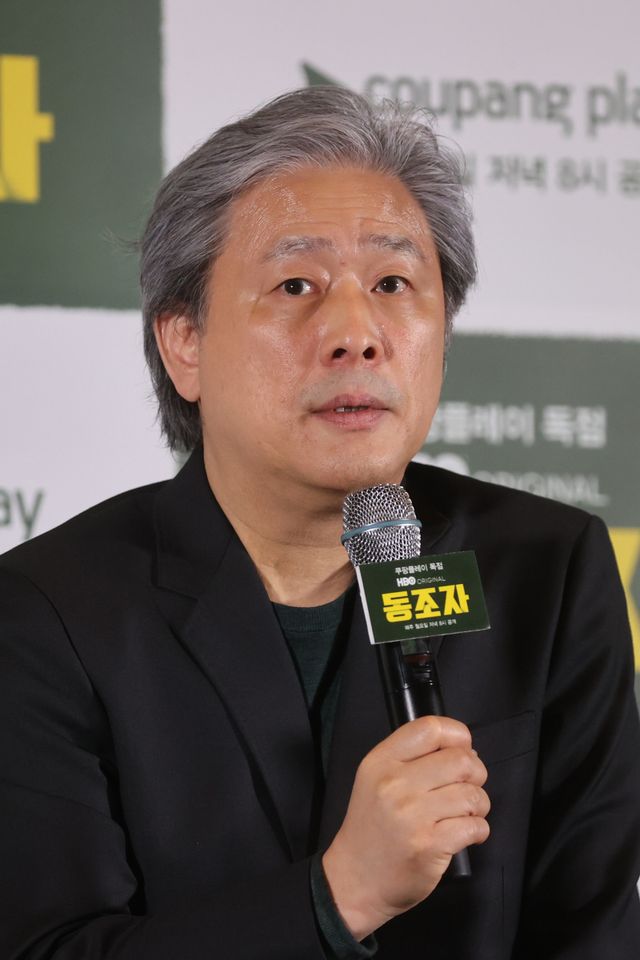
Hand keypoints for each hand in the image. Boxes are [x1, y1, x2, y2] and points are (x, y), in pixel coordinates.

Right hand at [322, 715, 489, 940]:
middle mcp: (395, 784)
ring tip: (464, 813)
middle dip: (476, 774)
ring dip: (478, 805)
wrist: (355, 879)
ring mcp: (412, 815)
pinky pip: (475, 826)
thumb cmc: (372, 828)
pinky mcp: (430, 845)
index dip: (457, 735)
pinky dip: (478, 830)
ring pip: (472, 794)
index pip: (430, 728)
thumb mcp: (376, 779)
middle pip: (461, 760)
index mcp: (381, 762)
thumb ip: (412, 758)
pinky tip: (463, 833)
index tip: (462, 750)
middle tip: (467, 787)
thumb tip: (465, 750)